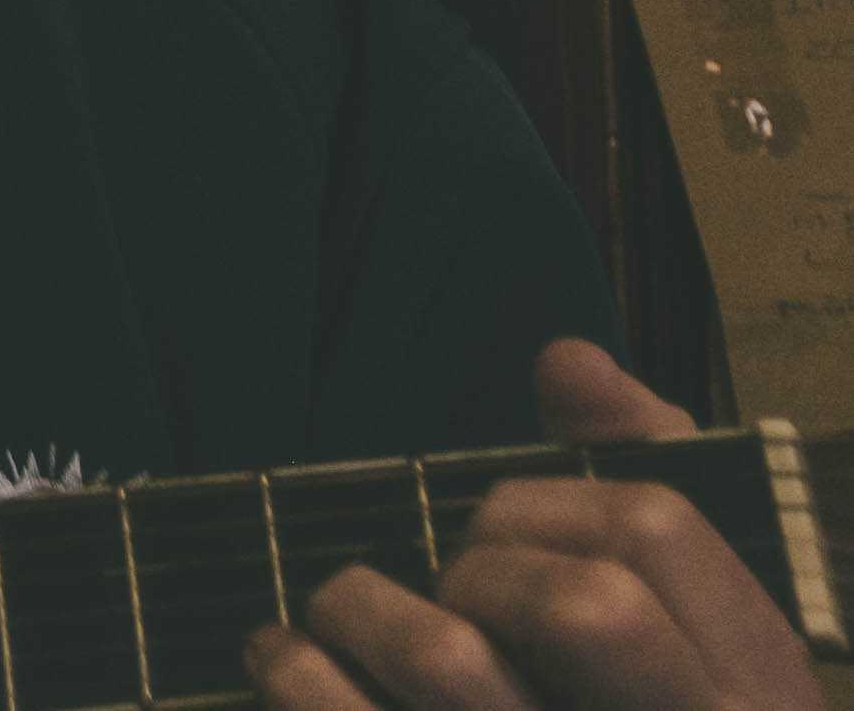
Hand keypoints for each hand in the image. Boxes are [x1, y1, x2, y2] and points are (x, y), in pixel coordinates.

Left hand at [246, 343, 823, 710]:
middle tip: (447, 588)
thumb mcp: (680, 629)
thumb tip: (570, 361)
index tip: (502, 535)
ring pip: (454, 665)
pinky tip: (282, 660)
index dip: (547, 505)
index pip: (657, 527)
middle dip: (479, 565)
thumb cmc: (620, 708)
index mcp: (754, 690)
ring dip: (360, 609)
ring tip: (331, 614)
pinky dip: (299, 678)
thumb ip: (638, 483)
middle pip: (579, 598)